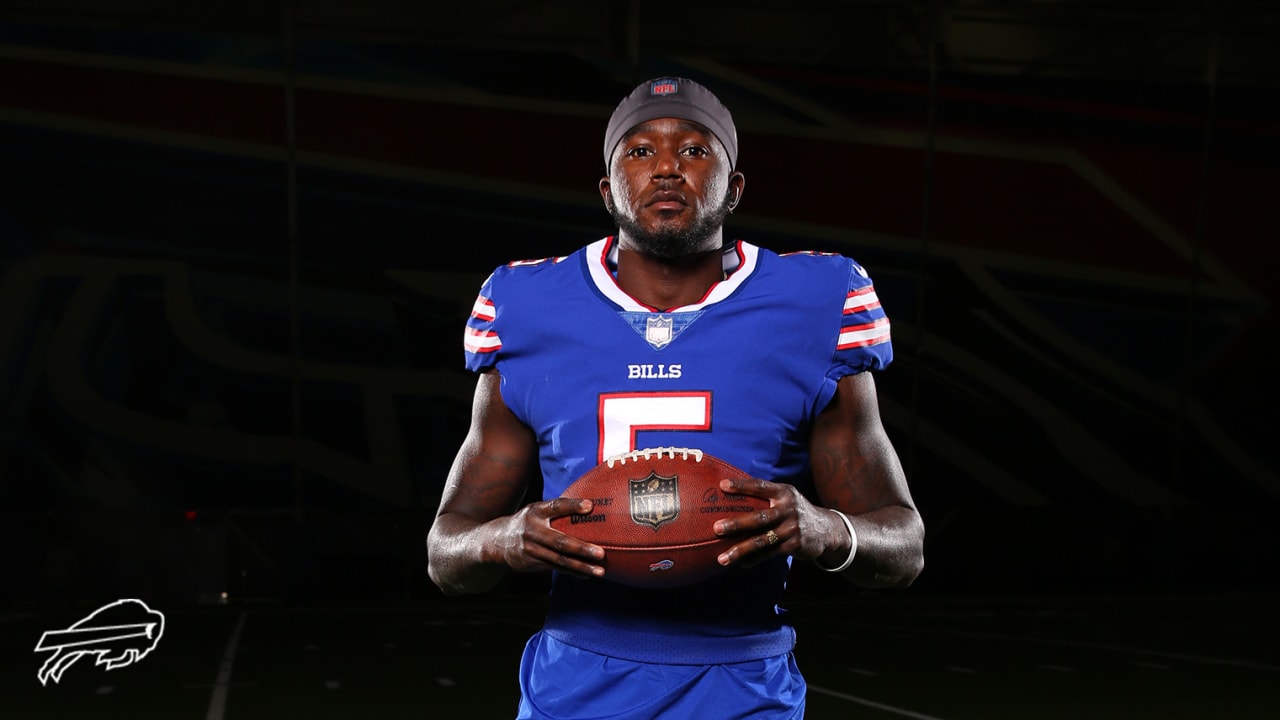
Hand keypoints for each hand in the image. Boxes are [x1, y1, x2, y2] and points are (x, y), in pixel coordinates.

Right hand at [494, 498, 605, 579]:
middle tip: (601, 553)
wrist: (497, 542)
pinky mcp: (532, 563)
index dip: (572, 505)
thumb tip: (590, 505)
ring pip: (560, 560)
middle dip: (581, 548)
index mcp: (536, 512)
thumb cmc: (527, 522)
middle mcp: (533, 530)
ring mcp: (532, 549)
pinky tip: (588, 574)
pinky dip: (573, 572)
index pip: (556, 506)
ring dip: (581, 566)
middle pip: (560, 541)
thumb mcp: (536, 511)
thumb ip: (556, 509)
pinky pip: (556, 568)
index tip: (589, 506)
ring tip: (600, 570)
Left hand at [711, 477, 844, 567]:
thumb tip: (730, 492)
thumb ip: (765, 495)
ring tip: (722, 558)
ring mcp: (791, 528)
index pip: (760, 486)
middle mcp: (788, 509)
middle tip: (716, 528)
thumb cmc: (794, 511)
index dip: (741, 485)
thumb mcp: (786, 497)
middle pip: (759, 517)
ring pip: (761, 541)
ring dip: (740, 550)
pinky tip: (740, 564)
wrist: (826, 529)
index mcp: (783, 493)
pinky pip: (769, 553)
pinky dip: (753, 559)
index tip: (722, 485)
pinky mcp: (794, 545)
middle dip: (736, 523)